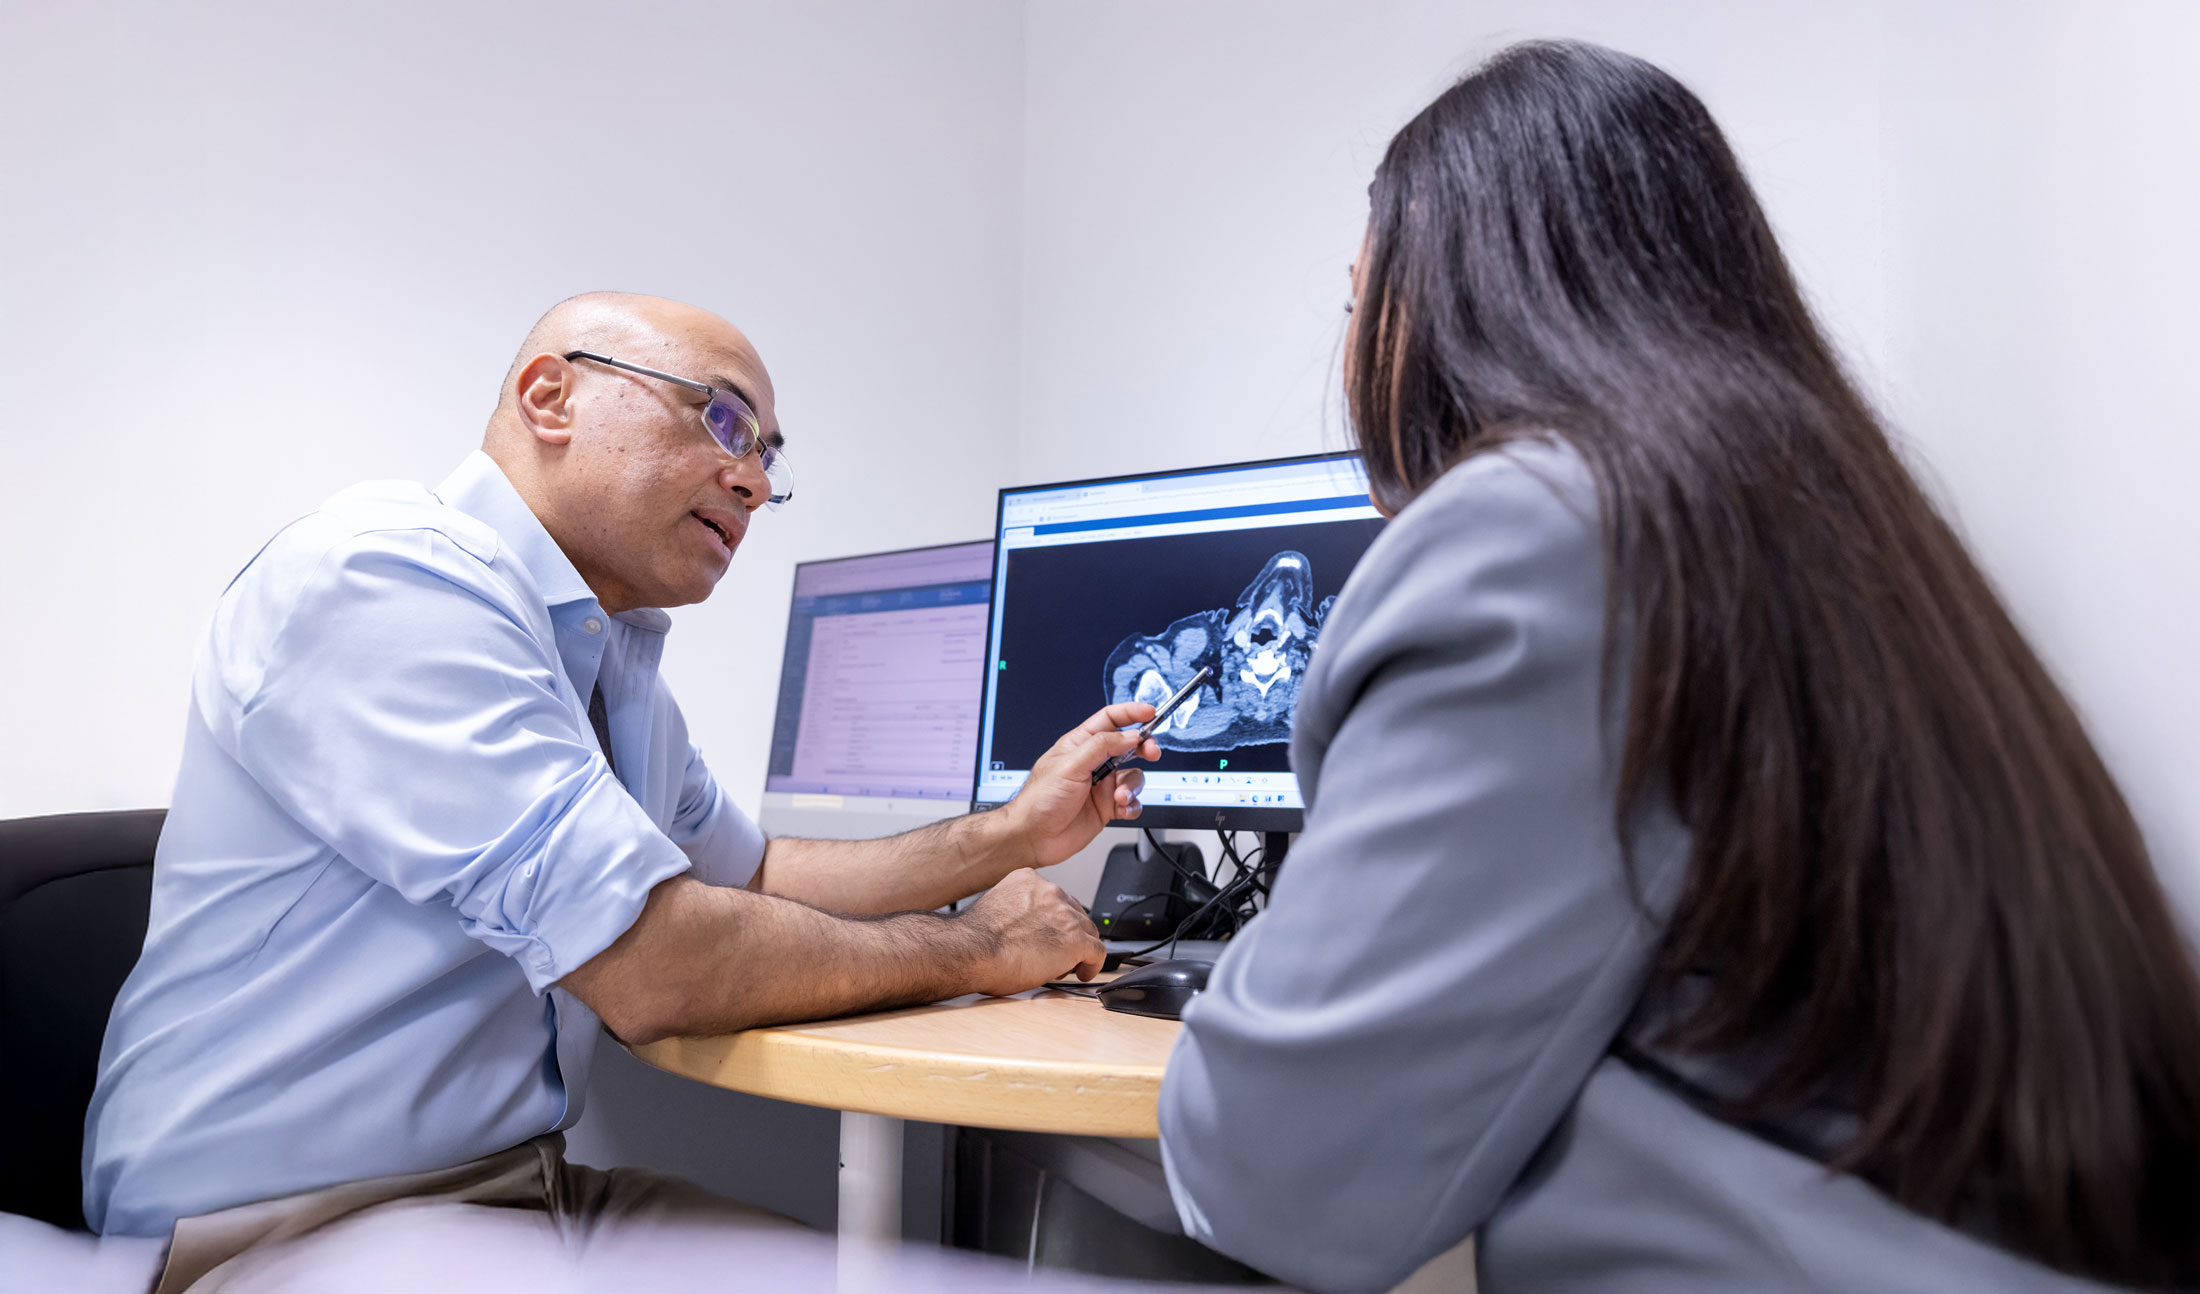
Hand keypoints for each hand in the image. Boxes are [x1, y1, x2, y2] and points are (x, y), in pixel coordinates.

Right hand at [960, 868, 1107, 993]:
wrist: (972, 951)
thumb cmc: (975, 938)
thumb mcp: (997, 908)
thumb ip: (1018, 911)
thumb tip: (1026, 931)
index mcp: (1030, 880)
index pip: (1056, 898)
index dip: (1057, 920)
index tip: (1053, 933)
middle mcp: (1051, 892)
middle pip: (1075, 913)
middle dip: (1069, 933)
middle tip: (1059, 953)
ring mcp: (1065, 915)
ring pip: (1089, 932)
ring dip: (1080, 949)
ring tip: (1069, 966)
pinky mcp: (1075, 941)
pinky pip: (1098, 952)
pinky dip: (1093, 964)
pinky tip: (1083, 973)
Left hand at [1003, 702, 1162, 866]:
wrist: (1033, 837)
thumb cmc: (1038, 800)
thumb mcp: (1069, 765)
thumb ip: (1101, 747)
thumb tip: (1128, 736)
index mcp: (1080, 744)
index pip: (1110, 720)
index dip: (1131, 713)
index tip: (1150, 712)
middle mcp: (1092, 763)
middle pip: (1128, 746)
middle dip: (1143, 748)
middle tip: (1151, 753)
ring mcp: (1101, 785)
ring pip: (1133, 777)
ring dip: (1132, 786)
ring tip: (1119, 796)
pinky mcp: (1106, 807)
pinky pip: (1131, 802)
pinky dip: (1131, 805)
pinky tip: (1121, 809)